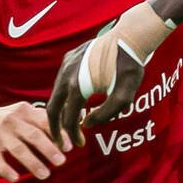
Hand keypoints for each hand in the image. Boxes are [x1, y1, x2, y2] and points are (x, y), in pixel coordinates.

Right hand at [0, 101, 65, 181]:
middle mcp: (12, 120)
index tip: (70, 147)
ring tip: (45, 175)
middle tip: (61, 162)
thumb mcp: (26, 113)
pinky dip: (5, 170)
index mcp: (25, 111)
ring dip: (32, 163)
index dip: (58, 134)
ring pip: (18, 149)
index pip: (45, 121)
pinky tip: (15, 178)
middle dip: (49, 149)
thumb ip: (47, 120)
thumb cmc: (10, 120)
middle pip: (33, 136)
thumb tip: (78, 126)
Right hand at [46, 25, 147, 147]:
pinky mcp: (69, 58)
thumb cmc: (129, 67)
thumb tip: (87, 124)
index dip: (71, 134)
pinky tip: (73, 105)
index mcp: (77, 85)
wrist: (128, 38)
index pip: (68, 117)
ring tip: (68, 126)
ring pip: (55, 94)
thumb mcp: (124, 95)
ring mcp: (66, 64)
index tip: (78, 145)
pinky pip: (61, 82)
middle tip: (60, 142)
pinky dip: (63, 97)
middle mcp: (66, 74)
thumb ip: (106, 113)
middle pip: (53, 107)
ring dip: (60, 111)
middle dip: (55, 127)